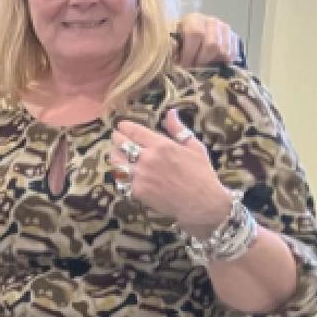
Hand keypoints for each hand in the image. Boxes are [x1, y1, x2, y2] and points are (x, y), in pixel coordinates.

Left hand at [111, 109, 231, 234]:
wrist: (202, 204)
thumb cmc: (201, 174)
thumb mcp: (195, 147)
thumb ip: (178, 129)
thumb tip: (170, 112)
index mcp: (161, 145)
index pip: (134, 131)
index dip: (124, 127)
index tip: (121, 126)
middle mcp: (148, 159)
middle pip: (120, 144)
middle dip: (116, 138)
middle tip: (116, 138)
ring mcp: (141, 176)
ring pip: (116, 161)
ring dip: (115, 155)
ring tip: (117, 154)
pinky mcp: (137, 191)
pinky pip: (122, 179)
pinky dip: (121, 174)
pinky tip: (124, 172)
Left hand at [173, 13, 240, 66]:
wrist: (197, 33)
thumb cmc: (182, 39)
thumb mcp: (173, 40)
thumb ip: (172, 45)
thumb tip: (174, 47)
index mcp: (193, 20)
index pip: (194, 34)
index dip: (190, 53)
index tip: (184, 65)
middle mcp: (210, 21)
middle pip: (211, 44)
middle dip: (201, 60)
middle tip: (195, 69)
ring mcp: (224, 28)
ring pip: (222, 50)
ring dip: (212, 62)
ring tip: (203, 67)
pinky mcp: (233, 36)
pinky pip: (232, 52)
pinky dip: (224, 62)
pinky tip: (215, 64)